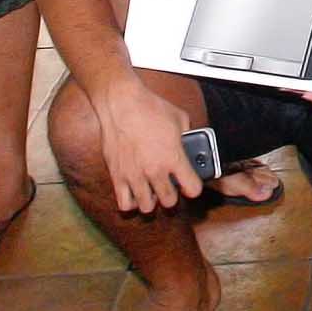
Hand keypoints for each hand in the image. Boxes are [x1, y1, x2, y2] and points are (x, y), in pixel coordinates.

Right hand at [94, 81, 203, 212]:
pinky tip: (134, 192)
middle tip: (169, 187)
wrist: (120, 103)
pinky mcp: (117, 175)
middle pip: (169, 202)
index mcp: (174, 157)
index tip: (190, 184)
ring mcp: (135, 175)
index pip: (192, 189)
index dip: (193, 188)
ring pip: (147, 207)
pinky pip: (125, 203)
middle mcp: (155, 170)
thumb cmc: (149, 107)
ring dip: (151, 201)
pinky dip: (131, 202)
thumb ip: (187, 135)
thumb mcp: (179, 118)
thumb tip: (190, 141)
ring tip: (151, 191)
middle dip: (172, 196)